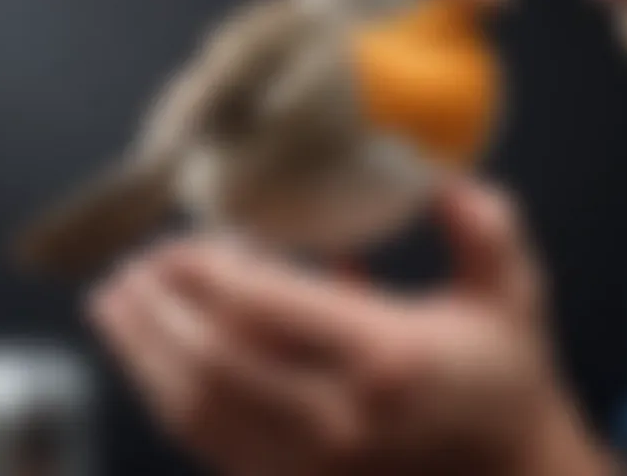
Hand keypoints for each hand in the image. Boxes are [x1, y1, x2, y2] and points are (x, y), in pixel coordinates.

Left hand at [87, 178, 610, 475]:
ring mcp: (311, 462)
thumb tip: (444, 180)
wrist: (513, 473)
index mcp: (383, 357)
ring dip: (145, 356)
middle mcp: (335, 416)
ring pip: (199, 411)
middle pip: (213, 364)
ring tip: (113, 309)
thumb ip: (486, 230)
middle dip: (157, 314)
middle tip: (127, 270)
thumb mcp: (512, 293)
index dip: (209, 273)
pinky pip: (214, 445)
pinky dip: (172, 400)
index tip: (180, 243)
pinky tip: (151, 362)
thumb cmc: (505, 376)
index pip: (265, 312)